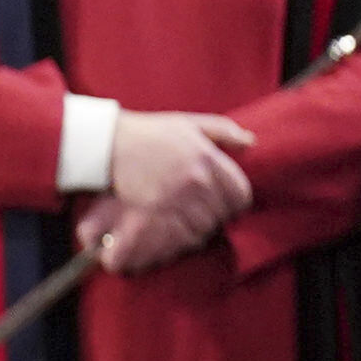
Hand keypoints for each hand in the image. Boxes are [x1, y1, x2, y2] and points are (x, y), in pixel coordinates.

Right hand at [97, 109, 253, 270]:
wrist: (110, 144)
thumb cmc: (150, 133)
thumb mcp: (190, 123)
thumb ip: (223, 130)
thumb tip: (250, 143)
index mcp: (208, 158)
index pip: (240, 194)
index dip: (236, 205)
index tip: (227, 206)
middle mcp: (196, 179)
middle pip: (221, 215)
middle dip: (215, 218)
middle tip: (205, 217)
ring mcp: (176, 197)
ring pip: (202, 227)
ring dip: (199, 230)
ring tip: (190, 225)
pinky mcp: (155, 211)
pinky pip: (181, 234)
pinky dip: (181, 237)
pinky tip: (177, 232)